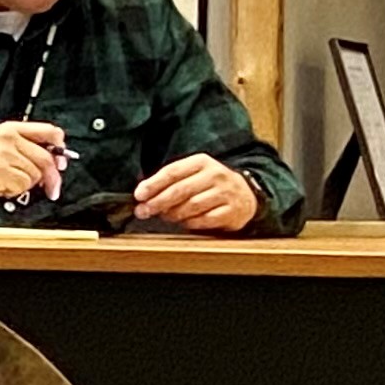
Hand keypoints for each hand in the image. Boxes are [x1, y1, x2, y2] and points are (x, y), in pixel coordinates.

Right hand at [0, 120, 68, 210]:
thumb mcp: (0, 150)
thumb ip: (26, 151)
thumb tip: (56, 161)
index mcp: (9, 129)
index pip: (49, 131)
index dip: (60, 148)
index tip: (61, 161)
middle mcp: (7, 138)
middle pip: (46, 158)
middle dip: (52, 177)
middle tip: (51, 188)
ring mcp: (3, 153)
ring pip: (35, 174)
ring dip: (26, 185)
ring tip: (8, 183)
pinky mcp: (0, 170)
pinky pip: (23, 185)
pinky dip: (15, 191)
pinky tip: (2, 187)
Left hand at [132, 153, 261, 234]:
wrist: (246, 195)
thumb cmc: (210, 185)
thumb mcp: (192, 174)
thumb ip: (169, 180)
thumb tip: (141, 193)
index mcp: (201, 162)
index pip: (172, 171)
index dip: (153, 184)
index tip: (138, 195)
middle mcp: (215, 175)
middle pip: (180, 190)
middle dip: (157, 202)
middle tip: (143, 211)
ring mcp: (226, 193)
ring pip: (190, 206)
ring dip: (172, 214)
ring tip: (165, 216)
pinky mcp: (232, 211)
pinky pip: (203, 220)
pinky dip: (190, 223)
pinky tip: (184, 221)